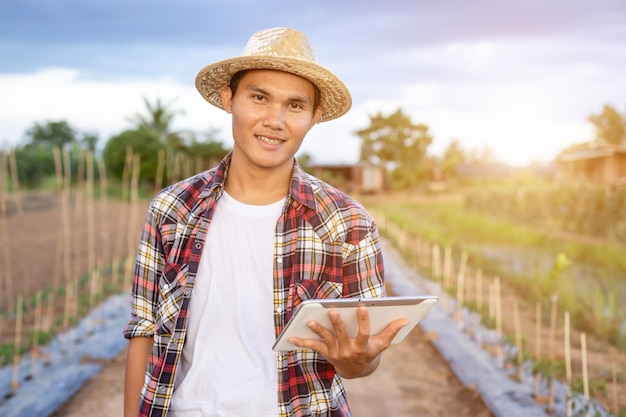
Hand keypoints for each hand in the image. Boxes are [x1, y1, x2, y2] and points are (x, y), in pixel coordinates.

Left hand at [287, 305, 408, 378]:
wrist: (357, 372)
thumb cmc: (370, 352)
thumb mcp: (381, 344)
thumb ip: (391, 331)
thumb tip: (405, 319)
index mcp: (363, 347)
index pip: (364, 332)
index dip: (363, 320)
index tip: (361, 306)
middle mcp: (348, 350)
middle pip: (342, 335)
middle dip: (337, 323)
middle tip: (332, 310)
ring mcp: (336, 352)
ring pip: (326, 339)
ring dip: (318, 330)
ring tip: (310, 321)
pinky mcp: (326, 353)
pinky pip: (313, 347)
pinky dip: (302, 342)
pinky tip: (291, 337)